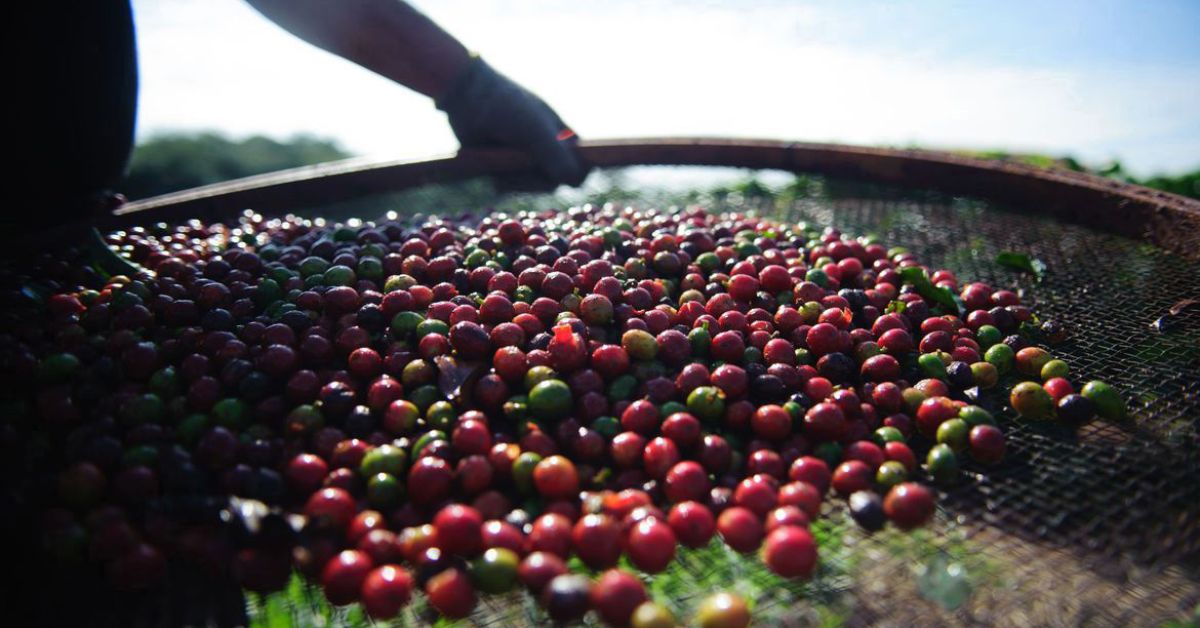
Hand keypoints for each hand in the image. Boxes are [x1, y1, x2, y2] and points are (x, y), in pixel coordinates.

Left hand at [437, 57, 588, 187]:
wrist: (467, 97)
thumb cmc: (508, 108)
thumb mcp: (535, 130)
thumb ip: (556, 155)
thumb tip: (574, 181)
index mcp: (562, 136)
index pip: (581, 163)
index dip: (578, 172)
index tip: (568, 178)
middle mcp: (546, 149)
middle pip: (555, 181)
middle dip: (538, 179)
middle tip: (521, 169)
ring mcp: (524, 159)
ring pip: (532, 186)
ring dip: (518, 181)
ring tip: (502, 165)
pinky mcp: (504, 166)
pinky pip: (511, 185)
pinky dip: (504, 180)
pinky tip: (494, 168)